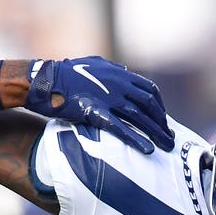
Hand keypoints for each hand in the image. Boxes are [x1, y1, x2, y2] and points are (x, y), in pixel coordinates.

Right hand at [24, 56, 174, 153]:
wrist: (45, 80)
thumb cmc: (67, 73)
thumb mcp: (94, 65)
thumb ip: (112, 69)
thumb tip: (125, 71)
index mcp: (120, 74)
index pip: (149, 90)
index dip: (159, 107)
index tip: (163, 120)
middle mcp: (118, 84)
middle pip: (149, 105)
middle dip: (162, 122)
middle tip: (170, 137)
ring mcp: (108, 98)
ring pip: (140, 117)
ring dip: (156, 132)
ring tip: (166, 146)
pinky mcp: (96, 112)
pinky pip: (121, 128)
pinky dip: (136, 139)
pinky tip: (148, 149)